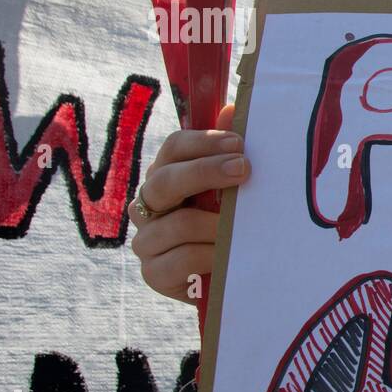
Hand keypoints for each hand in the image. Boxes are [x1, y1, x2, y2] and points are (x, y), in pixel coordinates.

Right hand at [130, 104, 248, 302]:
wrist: (230, 281)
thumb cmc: (229, 227)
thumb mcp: (233, 190)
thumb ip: (229, 153)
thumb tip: (230, 110)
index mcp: (168, 176)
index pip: (174, 148)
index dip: (203, 142)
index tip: (239, 143)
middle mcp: (150, 205)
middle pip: (165, 180)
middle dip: (205, 172)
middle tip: (243, 170)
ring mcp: (147, 240)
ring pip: (175, 223)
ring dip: (214, 222)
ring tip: (243, 224)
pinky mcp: (154, 274)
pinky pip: (179, 259)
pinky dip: (208, 254)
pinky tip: (228, 253)